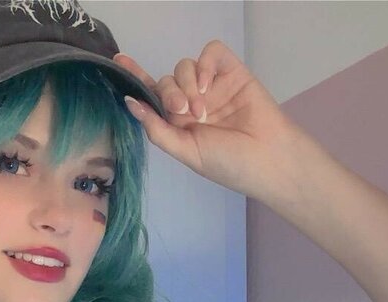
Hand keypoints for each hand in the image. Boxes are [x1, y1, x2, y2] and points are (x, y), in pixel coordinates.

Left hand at [113, 42, 305, 201]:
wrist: (268, 159)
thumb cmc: (228, 164)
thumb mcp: (186, 152)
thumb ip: (157, 129)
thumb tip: (130, 102)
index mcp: (179, 123)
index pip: (152, 96)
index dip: (136, 78)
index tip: (119, 62)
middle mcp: (193, 102)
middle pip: (166, 81)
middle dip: (169, 94)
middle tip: (184, 113)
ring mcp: (212, 86)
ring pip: (185, 66)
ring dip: (187, 85)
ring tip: (202, 109)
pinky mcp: (231, 71)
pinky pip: (211, 52)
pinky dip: (204, 65)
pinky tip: (208, 85)